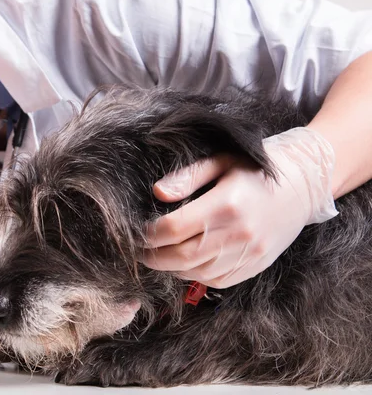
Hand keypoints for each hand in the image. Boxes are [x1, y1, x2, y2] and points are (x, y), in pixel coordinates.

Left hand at [144, 127, 338, 288]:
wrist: (303, 184)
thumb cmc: (255, 168)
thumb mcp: (221, 161)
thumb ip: (187, 177)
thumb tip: (157, 193)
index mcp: (225, 205)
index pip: (173, 229)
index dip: (149, 235)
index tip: (137, 233)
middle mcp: (238, 234)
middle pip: (181, 257)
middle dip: (153, 258)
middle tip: (139, 253)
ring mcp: (249, 253)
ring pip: (197, 273)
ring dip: (172, 268)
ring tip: (160, 257)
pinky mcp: (256, 265)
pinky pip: (218, 280)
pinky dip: (195, 276)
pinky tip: (186, 264)